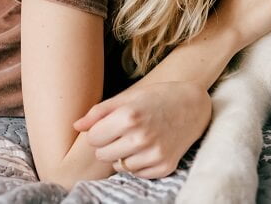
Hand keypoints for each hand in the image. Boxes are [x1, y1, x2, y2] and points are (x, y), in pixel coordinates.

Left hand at [73, 81, 210, 178]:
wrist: (193, 105)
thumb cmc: (157, 97)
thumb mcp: (128, 97)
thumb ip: (99, 112)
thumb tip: (76, 126)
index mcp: (129, 117)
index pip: (93, 138)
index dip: (99, 131)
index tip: (110, 124)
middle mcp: (141, 138)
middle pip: (103, 154)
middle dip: (109, 143)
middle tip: (124, 131)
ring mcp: (154, 154)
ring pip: (119, 166)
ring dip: (123, 154)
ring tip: (137, 138)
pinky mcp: (164, 166)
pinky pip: (137, 173)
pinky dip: (138, 163)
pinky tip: (149, 147)